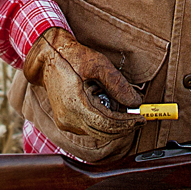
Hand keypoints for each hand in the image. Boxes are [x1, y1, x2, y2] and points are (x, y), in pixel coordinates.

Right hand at [20, 28, 140, 158]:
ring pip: (97, 131)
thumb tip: (136, 102)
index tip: (142, 119)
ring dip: (112, 123)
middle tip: (140, 117)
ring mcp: (65, 122)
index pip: (107, 124)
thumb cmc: (73, 57)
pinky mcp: (64, 121)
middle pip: (104, 132)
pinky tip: (103, 104)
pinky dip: (101, 121)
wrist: (48, 57)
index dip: (127, 123)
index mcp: (76, 104)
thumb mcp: (99, 64)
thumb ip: (118, 85)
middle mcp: (68, 118)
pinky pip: (88, 127)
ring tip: (117, 104)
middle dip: (124, 126)